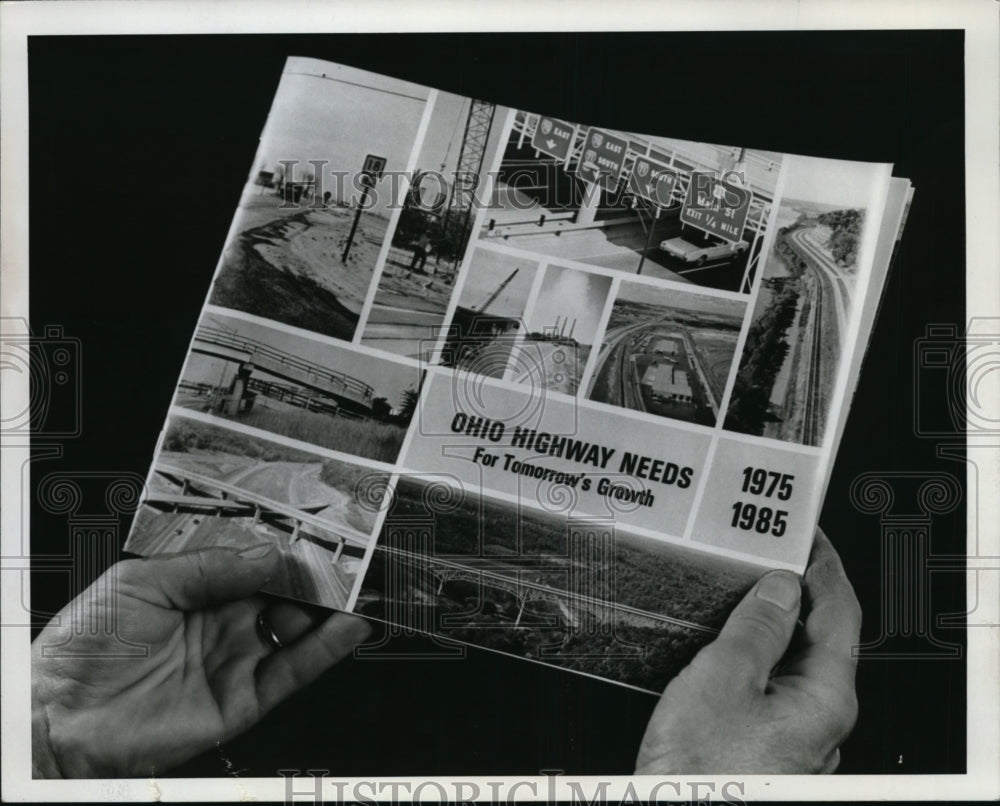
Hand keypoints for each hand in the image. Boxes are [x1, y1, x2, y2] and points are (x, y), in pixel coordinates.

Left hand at [31, 544, 371, 777]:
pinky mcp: (244, 699)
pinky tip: (348, 626)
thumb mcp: (144, 580)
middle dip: (315, 578)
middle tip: (347, 558)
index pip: (253, 566)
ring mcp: (235, 661)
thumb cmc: (85, 644)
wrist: (60, 716)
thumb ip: (210, 567)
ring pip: (296, 631)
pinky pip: (293, 671)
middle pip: (282, 596)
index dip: (285, 551)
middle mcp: (220, 625)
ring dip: (329, 611)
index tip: (316, 535)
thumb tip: (267, 554)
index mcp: (195, 592)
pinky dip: (326, 650)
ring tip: (359, 587)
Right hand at [635, 528, 860, 773]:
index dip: (825, 565)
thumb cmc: (703, 770)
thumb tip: (781, 588)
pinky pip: (772, 687)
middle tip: (769, 551)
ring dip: (773, 623)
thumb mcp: (723, 679)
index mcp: (825, 697)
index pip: (841, 612)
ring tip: (743, 589)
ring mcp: (796, 736)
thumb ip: (757, 628)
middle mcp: (822, 720)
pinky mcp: (768, 746)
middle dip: (797, 590)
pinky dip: (756, 654)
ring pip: (794, 663)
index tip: (808, 533)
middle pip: (821, 637)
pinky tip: (726, 645)